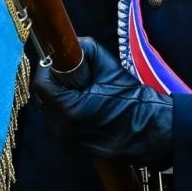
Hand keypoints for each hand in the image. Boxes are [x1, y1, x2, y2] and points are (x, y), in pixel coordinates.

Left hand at [30, 38, 172, 165]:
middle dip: (53, 81)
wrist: (150, 130)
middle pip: (43, 97)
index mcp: (69, 110)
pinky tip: (83, 101)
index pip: (41, 83)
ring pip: (49, 110)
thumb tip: (71, 45)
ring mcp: (66, 139)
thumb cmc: (132, 99)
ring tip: (78, 86)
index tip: (59, 57)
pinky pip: (59, 121)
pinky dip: (65, 108)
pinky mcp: (72, 145)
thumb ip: (86, 50)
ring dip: (58, 94)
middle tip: (68, 70)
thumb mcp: (109, 67)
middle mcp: (62, 128)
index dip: (48, 67)